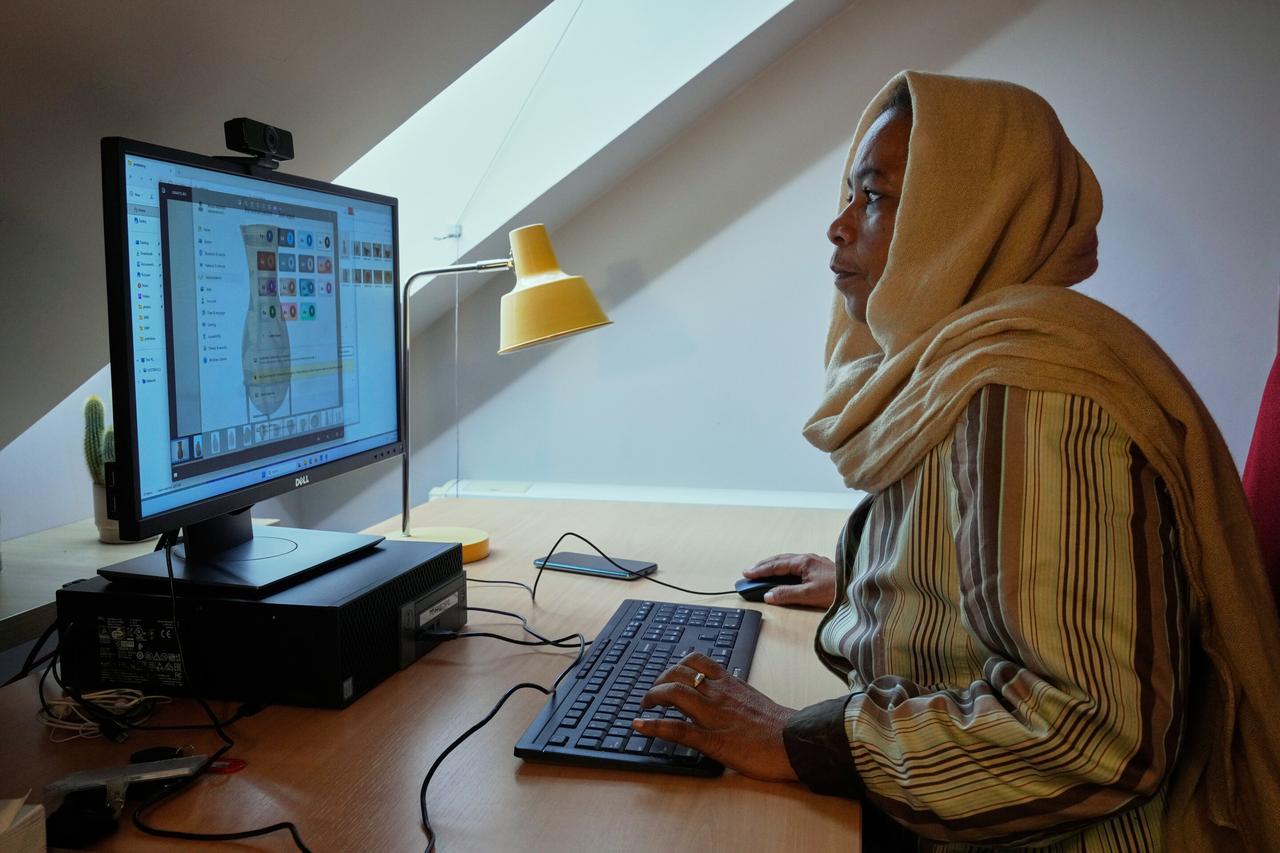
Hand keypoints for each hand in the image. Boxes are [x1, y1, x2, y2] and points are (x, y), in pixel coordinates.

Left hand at [631, 653, 797, 781]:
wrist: (796, 742)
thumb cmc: (782, 726)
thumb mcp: (756, 700)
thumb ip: (737, 694)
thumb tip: (727, 695)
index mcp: (730, 684)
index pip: (698, 661)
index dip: (677, 665)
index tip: (669, 674)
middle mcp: (718, 695)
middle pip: (679, 674)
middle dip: (659, 680)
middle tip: (652, 693)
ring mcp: (713, 716)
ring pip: (674, 694)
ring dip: (652, 697)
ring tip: (644, 705)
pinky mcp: (712, 739)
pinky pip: (677, 729)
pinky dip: (653, 726)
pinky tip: (639, 726)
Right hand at [743, 553, 836, 607]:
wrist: (860, 589)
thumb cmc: (838, 590)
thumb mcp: (810, 595)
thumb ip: (787, 594)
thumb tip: (768, 595)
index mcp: (804, 562)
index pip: (776, 565)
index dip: (760, 570)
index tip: (747, 573)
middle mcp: (808, 558)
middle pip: (780, 559)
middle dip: (764, 565)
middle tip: (750, 571)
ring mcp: (814, 561)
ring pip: (788, 560)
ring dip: (773, 565)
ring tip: (762, 570)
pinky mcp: (820, 567)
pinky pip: (796, 563)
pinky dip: (784, 567)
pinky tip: (785, 572)